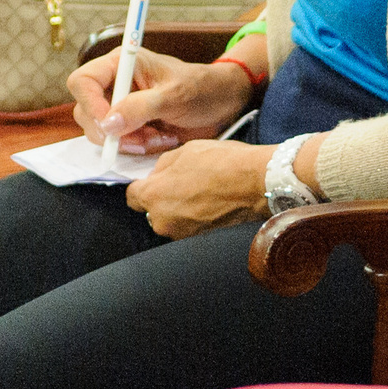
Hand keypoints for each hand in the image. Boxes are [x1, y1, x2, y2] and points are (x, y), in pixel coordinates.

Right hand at [69, 48, 250, 153]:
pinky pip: (117, 143)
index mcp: (122, 64)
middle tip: (142, 138)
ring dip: (128, 141)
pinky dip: (136, 147)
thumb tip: (108, 124)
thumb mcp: (175, 96)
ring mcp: (120, 105)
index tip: (110, 125)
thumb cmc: (202, 89)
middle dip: (112, 131)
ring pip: (100, 132)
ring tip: (158, 137)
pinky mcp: (128, 125)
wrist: (221, 104)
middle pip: (85, 111)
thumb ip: (140, 107)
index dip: (89, 104)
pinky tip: (160, 140)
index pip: (82, 80)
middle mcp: (115, 83)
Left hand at [126, 139, 269, 238]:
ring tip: (197, 189)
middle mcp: (162, 220)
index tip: (152, 179)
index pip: (132, 196)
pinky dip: (192, 214)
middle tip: (180, 180)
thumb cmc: (221, 164)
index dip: (141, 185)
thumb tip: (156, 174)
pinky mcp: (199, 237)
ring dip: (177, 207)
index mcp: (152, 196)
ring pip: (169, 218)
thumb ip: (162, 165)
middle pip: (150, 209)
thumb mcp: (183, 151)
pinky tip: (207, 199)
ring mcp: (181, 232)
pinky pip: (186, 224)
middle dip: (160, 196)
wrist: (255, 182)